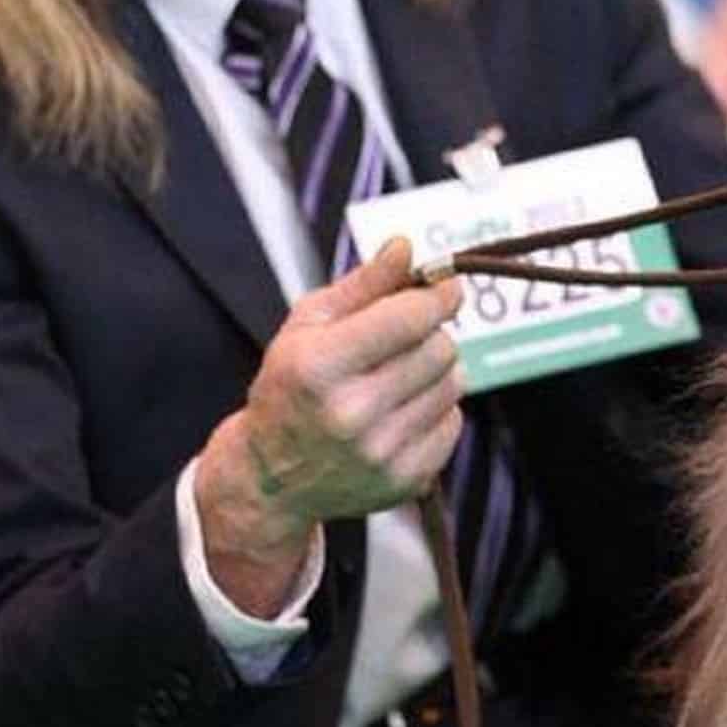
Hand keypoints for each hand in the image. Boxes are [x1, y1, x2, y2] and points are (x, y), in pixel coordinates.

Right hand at [195, 237, 464, 612]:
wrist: (273, 476)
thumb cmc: (290, 388)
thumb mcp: (309, 324)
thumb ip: (364, 283)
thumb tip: (405, 247)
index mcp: (320, 367)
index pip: (408, 318)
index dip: (438, 295)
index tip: (446, 285)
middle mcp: (351, 414)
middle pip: (439, 348)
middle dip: (430, 332)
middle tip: (405, 337)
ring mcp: (380, 453)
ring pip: (453, 383)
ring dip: (436, 370)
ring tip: (399, 374)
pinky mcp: (405, 480)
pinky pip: (453, 422)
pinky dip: (436, 409)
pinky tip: (401, 410)